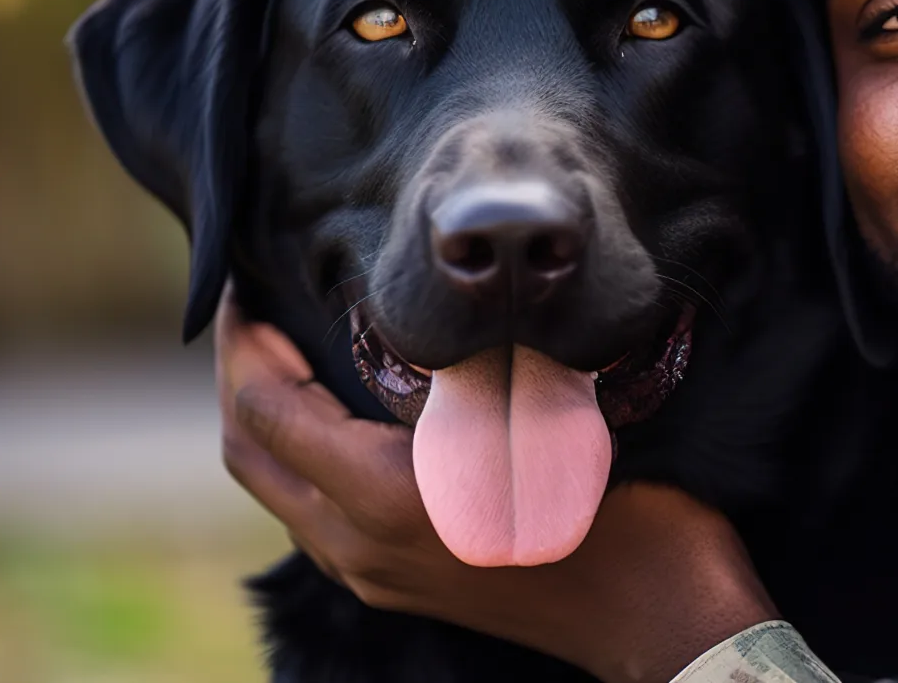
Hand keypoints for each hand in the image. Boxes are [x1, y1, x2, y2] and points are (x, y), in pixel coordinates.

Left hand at [215, 290, 777, 681]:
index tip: (245, 282)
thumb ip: (467, 368)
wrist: (657, 616)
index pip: (268, 410)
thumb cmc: (621, 508)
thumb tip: (418, 301)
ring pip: (277, 488)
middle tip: (255, 308)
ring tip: (287, 351)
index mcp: (385, 497)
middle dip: (240, 374)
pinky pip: (314, 515)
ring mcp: (372, 574)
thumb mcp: (546, 417)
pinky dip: (302, 456)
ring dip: (267, 418)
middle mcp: (358, 544)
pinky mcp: (395, 585)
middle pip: (249, 453)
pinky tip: (338, 415)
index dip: (244, 339)